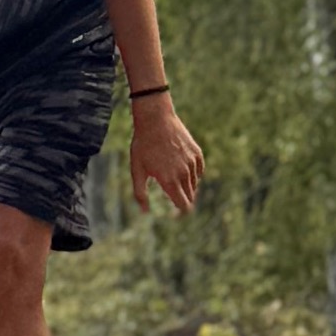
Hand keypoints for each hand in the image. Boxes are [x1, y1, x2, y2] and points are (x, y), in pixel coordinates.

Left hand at [128, 97, 202, 213]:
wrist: (156, 120)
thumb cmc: (142, 145)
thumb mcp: (136, 170)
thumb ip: (140, 193)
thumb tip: (145, 212)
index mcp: (169, 181)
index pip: (183, 205)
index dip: (180, 212)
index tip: (174, 215)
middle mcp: (183, 174)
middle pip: (190, 197)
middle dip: (183, 200)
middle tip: (173, 199)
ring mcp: (192, 163)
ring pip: (194, 184)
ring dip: (186, 187)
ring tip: (172, 180)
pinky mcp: (197, 153)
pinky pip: (199, 171)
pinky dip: (193, 175)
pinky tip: (183, 172)